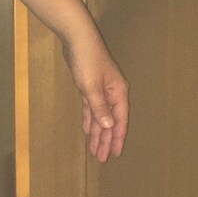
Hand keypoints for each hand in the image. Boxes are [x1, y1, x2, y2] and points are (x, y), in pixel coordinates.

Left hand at [60, 32, 128, 162]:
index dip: (117, 138)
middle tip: (102, 158)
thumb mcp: (91, 87)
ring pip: (100, 117)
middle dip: (106, 140)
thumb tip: (109, 127)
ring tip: (95, 149)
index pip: (119, 121)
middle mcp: (112, 93)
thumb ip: (99, 108)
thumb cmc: (87, 61)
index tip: (115, 154)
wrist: (77, 38)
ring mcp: (101, 90)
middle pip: (110, 122)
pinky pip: (91, 108)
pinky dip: (89, 119)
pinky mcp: (89, 87)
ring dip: (97, 133)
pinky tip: (88, 130)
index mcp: (118, 93)